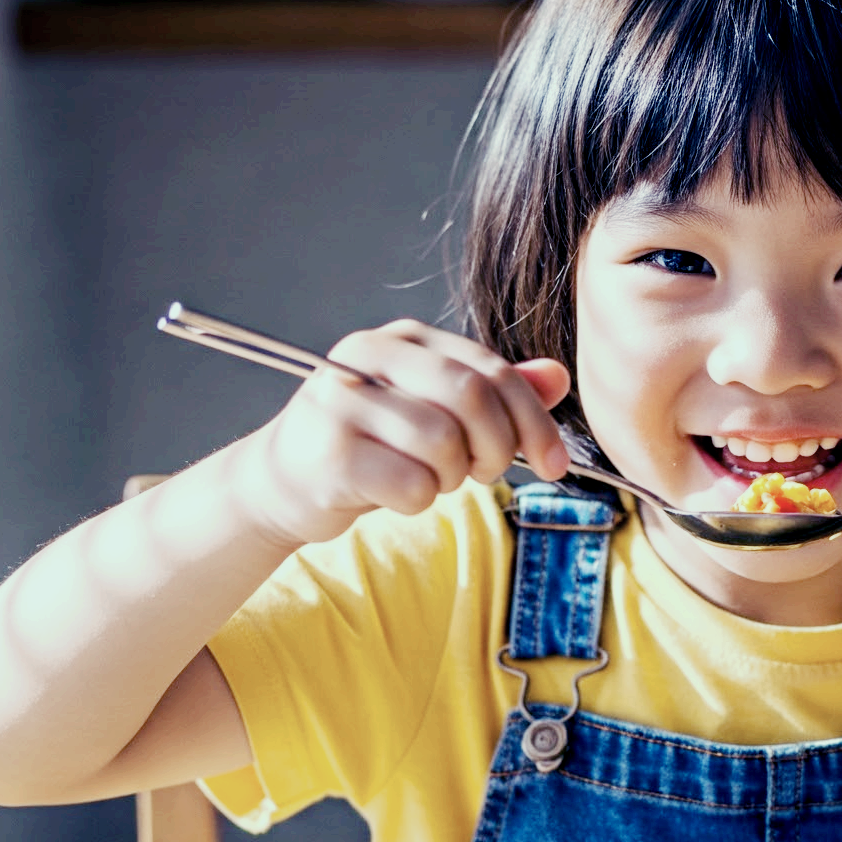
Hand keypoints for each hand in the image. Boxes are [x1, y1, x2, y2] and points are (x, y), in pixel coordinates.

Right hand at [234, 319, 573, 545]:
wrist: (284, 482)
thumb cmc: (372, 445)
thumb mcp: (434, 410)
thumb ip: (493, 393)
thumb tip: (557, 376)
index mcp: (405, 339)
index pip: (491, 370)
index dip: (534, 420)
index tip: (555, 464)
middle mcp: (368, 356)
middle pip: (470, 397)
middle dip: (496, 448)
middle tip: (486, 474)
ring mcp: (342, 402)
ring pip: (443, 444)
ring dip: (451, 478)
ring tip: (429, 478)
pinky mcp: (330, 454)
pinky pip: (412, 485)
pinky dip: (419, 502)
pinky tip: (396, 494)